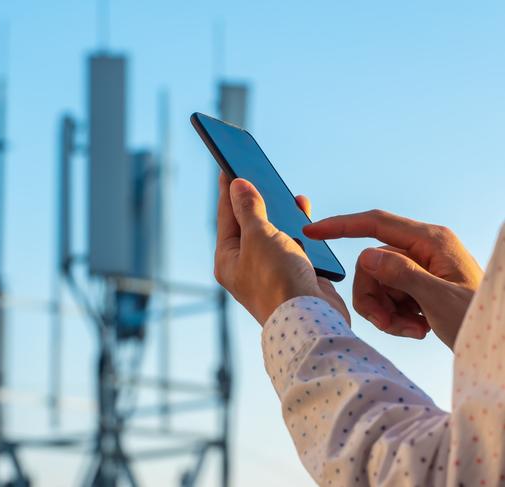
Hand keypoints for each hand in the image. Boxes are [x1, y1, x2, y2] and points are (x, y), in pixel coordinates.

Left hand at [214, 173, 348, 324]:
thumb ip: (248, 209)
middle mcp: (246, 265)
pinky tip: (303, 213)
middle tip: (256, 171)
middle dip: (256, 198)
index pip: (226, 216)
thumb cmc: (277, 280)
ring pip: (274, 233)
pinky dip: (299, 228)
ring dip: (280, 212)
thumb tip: (237, 185)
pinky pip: (294, 244)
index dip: (228, 188)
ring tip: (284, 191)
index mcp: (227, 259)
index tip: (228, 164)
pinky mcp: (294, 274)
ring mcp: (270, 271)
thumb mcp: (258, 237)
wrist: (311, 319)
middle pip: (249, 223)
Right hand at [304, 210, 482, 348]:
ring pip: (376, 283)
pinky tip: (417, 329)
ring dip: (384, 311)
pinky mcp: (418, 285)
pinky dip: (394, 316)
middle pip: (371, 264)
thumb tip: (366, 257)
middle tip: (386, 323)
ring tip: (409, 330)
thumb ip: (402, 275)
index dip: (341, 226)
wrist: (496, 346)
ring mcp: (420, 268)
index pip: (376, 223)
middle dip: (372, 296)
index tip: (313, 231)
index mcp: (431, 241)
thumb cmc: (478, 319)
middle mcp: (423, 249)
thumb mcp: (439, 300)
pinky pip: (388, 296)